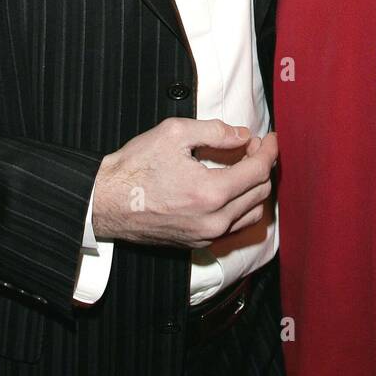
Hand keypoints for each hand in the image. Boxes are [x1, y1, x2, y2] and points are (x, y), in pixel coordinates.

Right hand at [91, 119, 277, 247]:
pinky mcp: (197, 243)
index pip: (258, 171)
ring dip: (255, 188)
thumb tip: (243, 135)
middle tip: (250, 145)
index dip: (268, 150)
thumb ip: (216, 132)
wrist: (106, 202)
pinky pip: (234, 227)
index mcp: (211, 192)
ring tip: (242, 165)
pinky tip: (231, 188)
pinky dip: (242, 206)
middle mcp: (214, 221)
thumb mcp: (175, 133)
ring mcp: (206, 236)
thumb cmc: (136, 167)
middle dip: (261, 164)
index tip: (269, 137)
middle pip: (260, 192)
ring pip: (252, 214)